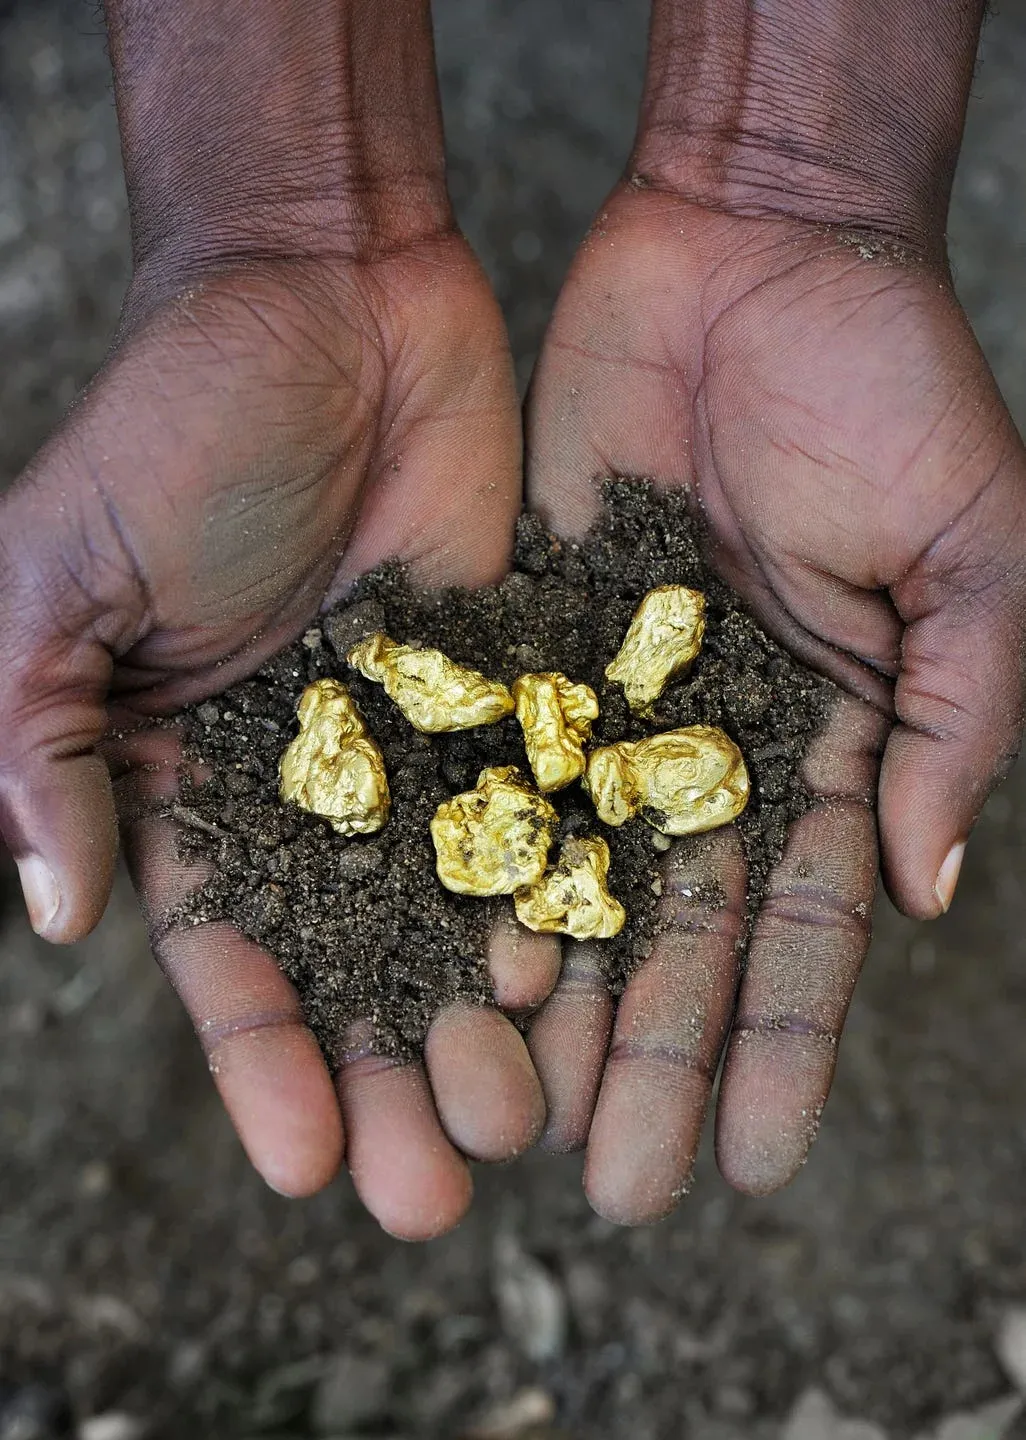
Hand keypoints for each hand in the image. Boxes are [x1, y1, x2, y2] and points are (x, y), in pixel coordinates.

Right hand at [0, 0, 558, 1238]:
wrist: (327, 293)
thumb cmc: (177, 422)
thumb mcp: (59, 575)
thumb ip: (40, 738)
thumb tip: (57, 911)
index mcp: (194, 777)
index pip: (226, 954)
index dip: (261, 1063)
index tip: (306, 1166)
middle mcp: (312, 781)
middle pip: (352, 965)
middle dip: (386, 1078)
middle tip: (441, 1190)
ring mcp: (421, 740)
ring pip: (456, 913)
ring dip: (479, 1020)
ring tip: (519, 1122)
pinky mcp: (511, 686)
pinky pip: (538, 811)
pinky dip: (554, 897)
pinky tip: (574, 980)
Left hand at [524, 183, 1025, 1221]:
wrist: (757, 250)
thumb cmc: (895, 386)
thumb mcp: (974, 554)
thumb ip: (953, 722)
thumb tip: (923, 890)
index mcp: (832, 742)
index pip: (805, 925)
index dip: (780, 1043)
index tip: (753, 1160)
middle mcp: (716, 743)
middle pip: (677, 930)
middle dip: (652, 1058)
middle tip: (619, 1192)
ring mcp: (615, 700)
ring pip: (575, 875)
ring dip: (555, 998)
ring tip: (519, 1116)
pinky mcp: (530, 640)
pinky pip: (499, 767)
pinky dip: (478, 862)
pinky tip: (452, 958)